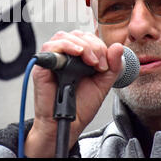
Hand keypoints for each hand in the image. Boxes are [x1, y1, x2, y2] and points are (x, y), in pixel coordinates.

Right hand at [24, 30, 123, 157]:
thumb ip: (112, 66)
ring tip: (90, 61)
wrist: (68, 124)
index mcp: (77, 58)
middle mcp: (64, 56)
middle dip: (93, 46)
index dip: (99, 46)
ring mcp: (52, 60)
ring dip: (82, 45)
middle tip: (99, 64)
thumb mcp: (103, 84)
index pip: (87, 38)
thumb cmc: (80, 107)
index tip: (105, 64)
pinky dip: (66, 46)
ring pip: (63, 36)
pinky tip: (77, 54)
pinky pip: (50, 46)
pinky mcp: (42, 66)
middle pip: (76, 35)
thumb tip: (118, 46)